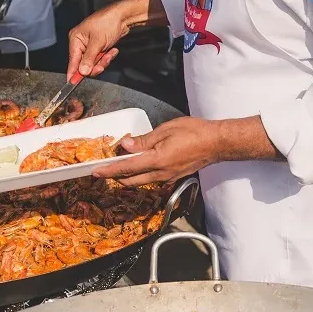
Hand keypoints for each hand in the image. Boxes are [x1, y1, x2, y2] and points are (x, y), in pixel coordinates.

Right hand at [66, 7, 126, 77]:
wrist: (123, 16)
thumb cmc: (108, 22)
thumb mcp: (98, 42)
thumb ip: (89, 59)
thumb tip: (82, 71)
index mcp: (75, 39)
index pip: (72, 61)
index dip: (73, 73)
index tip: (72, 83)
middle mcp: (81, 43)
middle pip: (84, 64)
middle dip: (95, 65)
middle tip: (102, 63)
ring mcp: (90, 46)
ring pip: (94, 63)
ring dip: (103, 61)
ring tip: (109, 53)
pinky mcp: (99, 48)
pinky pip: (101, 59)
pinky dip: (107, 57)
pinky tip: (112, 50)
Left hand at [93, 117, 221, 186]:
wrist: (216, 143)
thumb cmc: (194, 132)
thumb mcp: (166, 130)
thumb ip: (144, 139)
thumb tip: (125, 144)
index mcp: (157, 160)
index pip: (127, 168)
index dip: (109, 170)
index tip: (96, 172)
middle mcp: (161, 173)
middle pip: (131, 180)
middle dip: (115, 177)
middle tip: (103, 170)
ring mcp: (168, 177)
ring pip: (141, 182)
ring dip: (127, 177)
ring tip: (118, 167)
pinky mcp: (173, 176)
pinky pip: (152, 179)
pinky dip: (140, 175)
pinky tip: (139, 166)